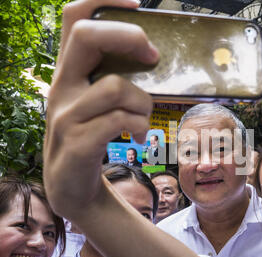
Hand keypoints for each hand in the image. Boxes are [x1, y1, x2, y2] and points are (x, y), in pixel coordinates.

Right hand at [43, 0, 158, 220]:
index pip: (73, 18)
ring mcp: (66, 115)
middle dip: (129, 37)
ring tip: (143, 118)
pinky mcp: (79, 143)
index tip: (137, 4)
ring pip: (117, 86)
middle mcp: (61, 87)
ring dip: (144, 102)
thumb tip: (151, 57)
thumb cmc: (89, 137)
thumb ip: (109, 77)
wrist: (69, 186)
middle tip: (152, 56)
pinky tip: (137, 135)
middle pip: (87, 37)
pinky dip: (139, 124)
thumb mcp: (92, 103)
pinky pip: (120, 119)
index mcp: (68, 72)